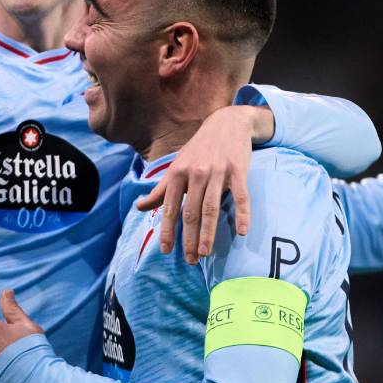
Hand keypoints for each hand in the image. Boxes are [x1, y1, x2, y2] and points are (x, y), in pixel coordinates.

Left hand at [135, 105, 269, 263]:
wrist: (227, 122)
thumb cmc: (199, 148)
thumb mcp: (177, 166)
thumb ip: (160, 190)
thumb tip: (139, 208)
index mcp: (178, 173)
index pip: (171, 208)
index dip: (168, 231)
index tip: (166, 251)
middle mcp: (195, 173)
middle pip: (191, 212)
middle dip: (189, 238)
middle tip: (191, 260)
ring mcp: (217, 171)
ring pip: (212, 208)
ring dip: (209, 233)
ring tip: (206, 253)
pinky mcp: (238, 170)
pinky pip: (240, 196)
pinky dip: (242, 214)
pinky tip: (242, 232)